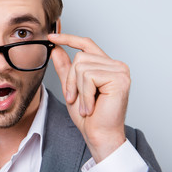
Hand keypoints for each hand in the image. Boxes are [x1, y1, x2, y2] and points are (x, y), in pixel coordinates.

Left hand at [48, 34, 129, 162]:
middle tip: (76, 99)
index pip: (86, 44)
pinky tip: (91, 106)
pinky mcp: (119, 78)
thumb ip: (65, 68)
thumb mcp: (71, 87)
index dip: (68, 38)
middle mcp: (115, 65)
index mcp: (106, 65)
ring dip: (78, 89)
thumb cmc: (88, 115)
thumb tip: (56, 50)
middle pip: (80, 57)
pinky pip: (88, 77)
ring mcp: (120, 70)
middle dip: (71, 80)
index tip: (52, 36)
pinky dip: (84, 94)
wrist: (98, 134)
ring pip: (82, 66)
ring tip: (85, 104)